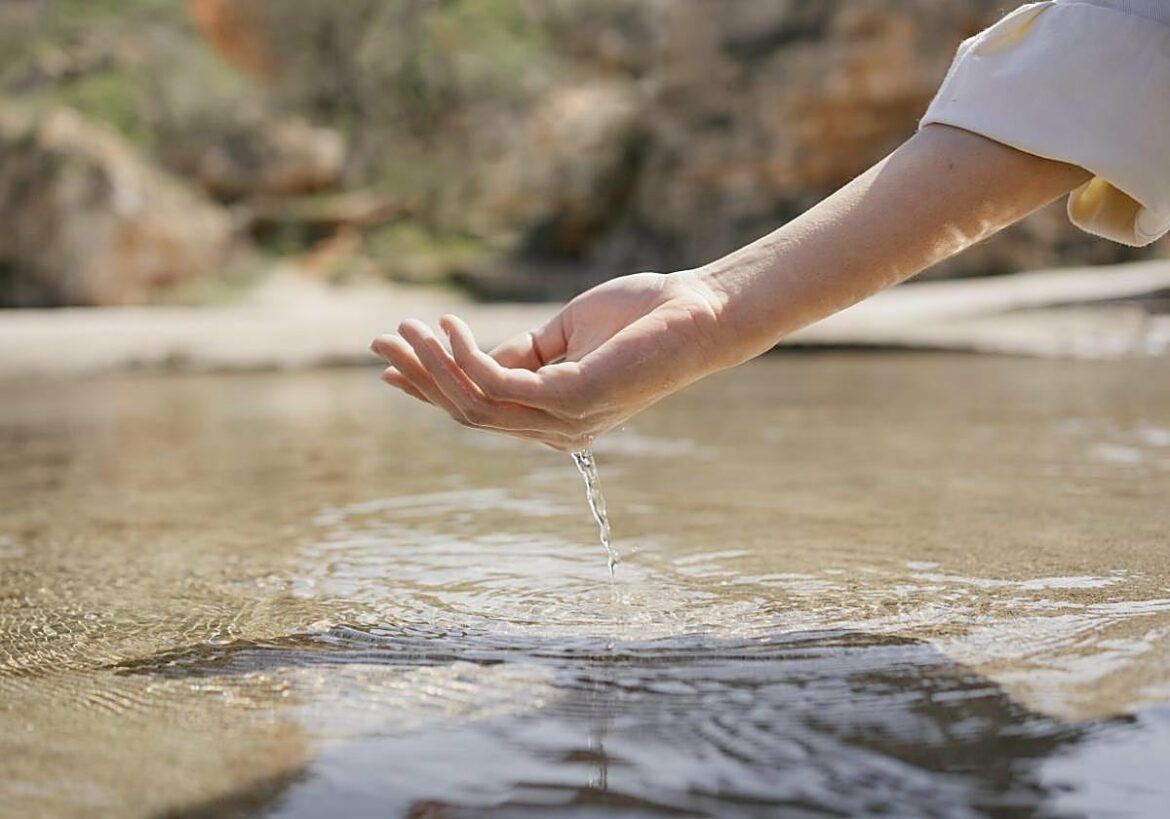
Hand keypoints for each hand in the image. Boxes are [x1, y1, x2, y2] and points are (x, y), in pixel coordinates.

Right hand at [369, 270, 728, 450]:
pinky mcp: (572, 400)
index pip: (480, 409)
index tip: (390, 365)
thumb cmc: (641, 317)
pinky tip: (447, 327)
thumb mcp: (563, 334)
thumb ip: (519, 352)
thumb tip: (468, 353)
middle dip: (419, 377)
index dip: (430, 387)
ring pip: (474, 403)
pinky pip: (498, 384)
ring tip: (405, 327)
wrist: (700, 310)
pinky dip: (465, 355)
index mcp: (553, 416)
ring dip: (432, 364)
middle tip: (379, 342)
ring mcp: (564, 420)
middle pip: (467, 412)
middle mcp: (555, 429)